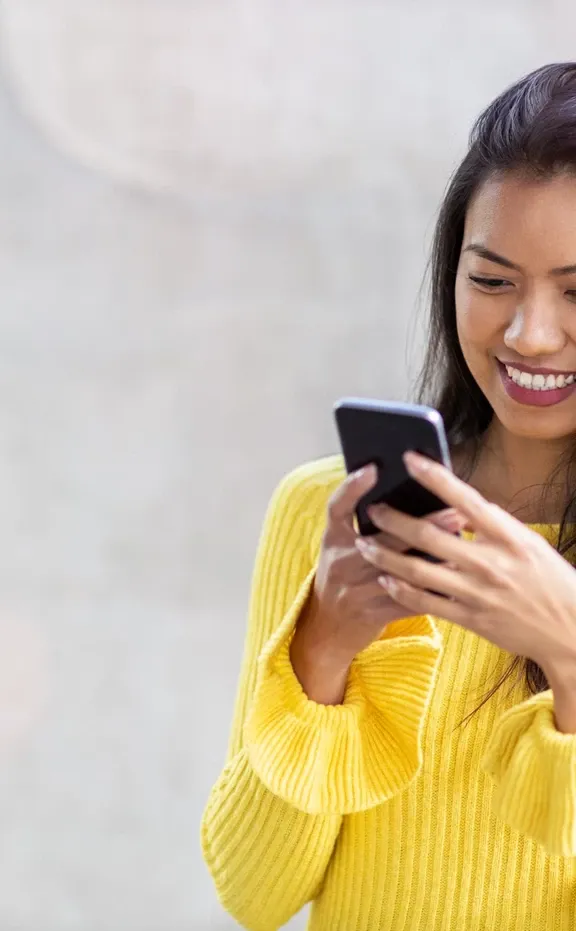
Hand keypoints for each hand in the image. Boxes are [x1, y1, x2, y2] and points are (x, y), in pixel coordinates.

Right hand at [290, 463, 466, 702]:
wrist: (326, 628)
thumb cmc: (341, 577)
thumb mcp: (340, 546)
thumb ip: (361, 523)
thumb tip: (404, 493)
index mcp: (333, 540)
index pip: (337, 507)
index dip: (352, 487)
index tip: (373, 469)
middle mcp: (341, 563)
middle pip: (383, 539)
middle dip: (423, 526)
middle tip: (455, 513)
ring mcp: (357, 590)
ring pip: (402, 572)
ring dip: (436, 559)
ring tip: (464, 547)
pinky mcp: (374, 614)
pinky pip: (409, 601)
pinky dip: (433, 591)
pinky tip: (457, 580)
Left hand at [355, 451, 575, 684]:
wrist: (569, 629)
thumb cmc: (548, 579)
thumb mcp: (527, 542)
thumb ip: (492, 524)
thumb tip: (458, 505)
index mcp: (507, 536)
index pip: (464, 498)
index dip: (434, 476)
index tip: (408, 459)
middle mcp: (489, 562)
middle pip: (428, 535)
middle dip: (394, 520)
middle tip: (374, 509)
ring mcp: (476, 592)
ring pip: (418, 571)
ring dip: (385, 556)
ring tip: (364, 544)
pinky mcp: (469, 618)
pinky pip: (425, 602)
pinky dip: (401, 590)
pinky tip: (386, 579)